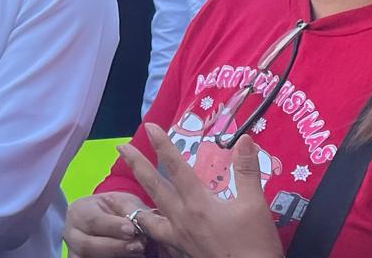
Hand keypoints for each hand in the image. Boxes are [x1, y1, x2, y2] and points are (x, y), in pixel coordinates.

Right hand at [65, 191, 154, 256]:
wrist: (107, 220)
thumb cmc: (114, 208)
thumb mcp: (122, 202)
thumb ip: (129, 209)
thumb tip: (141, 221)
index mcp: (79, 211)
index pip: (92, 220)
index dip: (112, 226)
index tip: (131, 230)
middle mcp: (72, 233)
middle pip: (88, 245)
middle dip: (115, 247)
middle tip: (139, 246)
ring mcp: (75, 252)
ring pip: (88, 257)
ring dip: (115, 256)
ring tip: (137, 253)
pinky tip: (129, 257)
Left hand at [116, 124, 282, 257]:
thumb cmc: (254, 244)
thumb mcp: (255, 205)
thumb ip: (247, 171)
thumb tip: (245, 139)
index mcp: (198, 203)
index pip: (175, 166)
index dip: (162, 144)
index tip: (149, 127)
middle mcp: (182, 218)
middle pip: (153, 186)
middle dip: (136, 164)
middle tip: (120, 148)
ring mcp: (178, 236)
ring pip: (148, 215)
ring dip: (133, 200)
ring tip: (116, 195)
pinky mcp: (181, 250)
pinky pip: (157, 236)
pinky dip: (147, 227)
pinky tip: (145, 224)